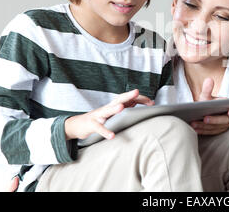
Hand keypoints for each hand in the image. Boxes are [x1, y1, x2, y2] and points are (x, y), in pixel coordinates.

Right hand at [8, 89, 153, 191]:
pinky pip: (99, 128)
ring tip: (122, 108)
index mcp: (113, 105)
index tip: (151, 102)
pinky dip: (105, 131)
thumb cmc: (99, 119)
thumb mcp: (112, 114)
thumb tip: (141, 104)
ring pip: (107, 110)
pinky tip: (112, 136)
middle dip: (128, 96)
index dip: (139, 99)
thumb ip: (125, 108)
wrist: (77, 125)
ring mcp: (98, 115)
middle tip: (136, 92)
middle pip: (118, 99)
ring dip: (114, 109)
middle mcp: (106, 108)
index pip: (128, 99)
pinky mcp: (91, 125)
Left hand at [191, 78, 228, 134]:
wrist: (202, 111)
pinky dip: (203, 131)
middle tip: (205, 118)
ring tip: (194, 123)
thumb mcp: (206, 96)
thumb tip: (209, 80)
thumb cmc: (207, 103)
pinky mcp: (217, 131)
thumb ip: (207, 89)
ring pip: (216, 127)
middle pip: (224, 120)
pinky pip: (211, 132)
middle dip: (214, 120)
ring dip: (205, 126)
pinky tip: (195, 129)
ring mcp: (224, 125)